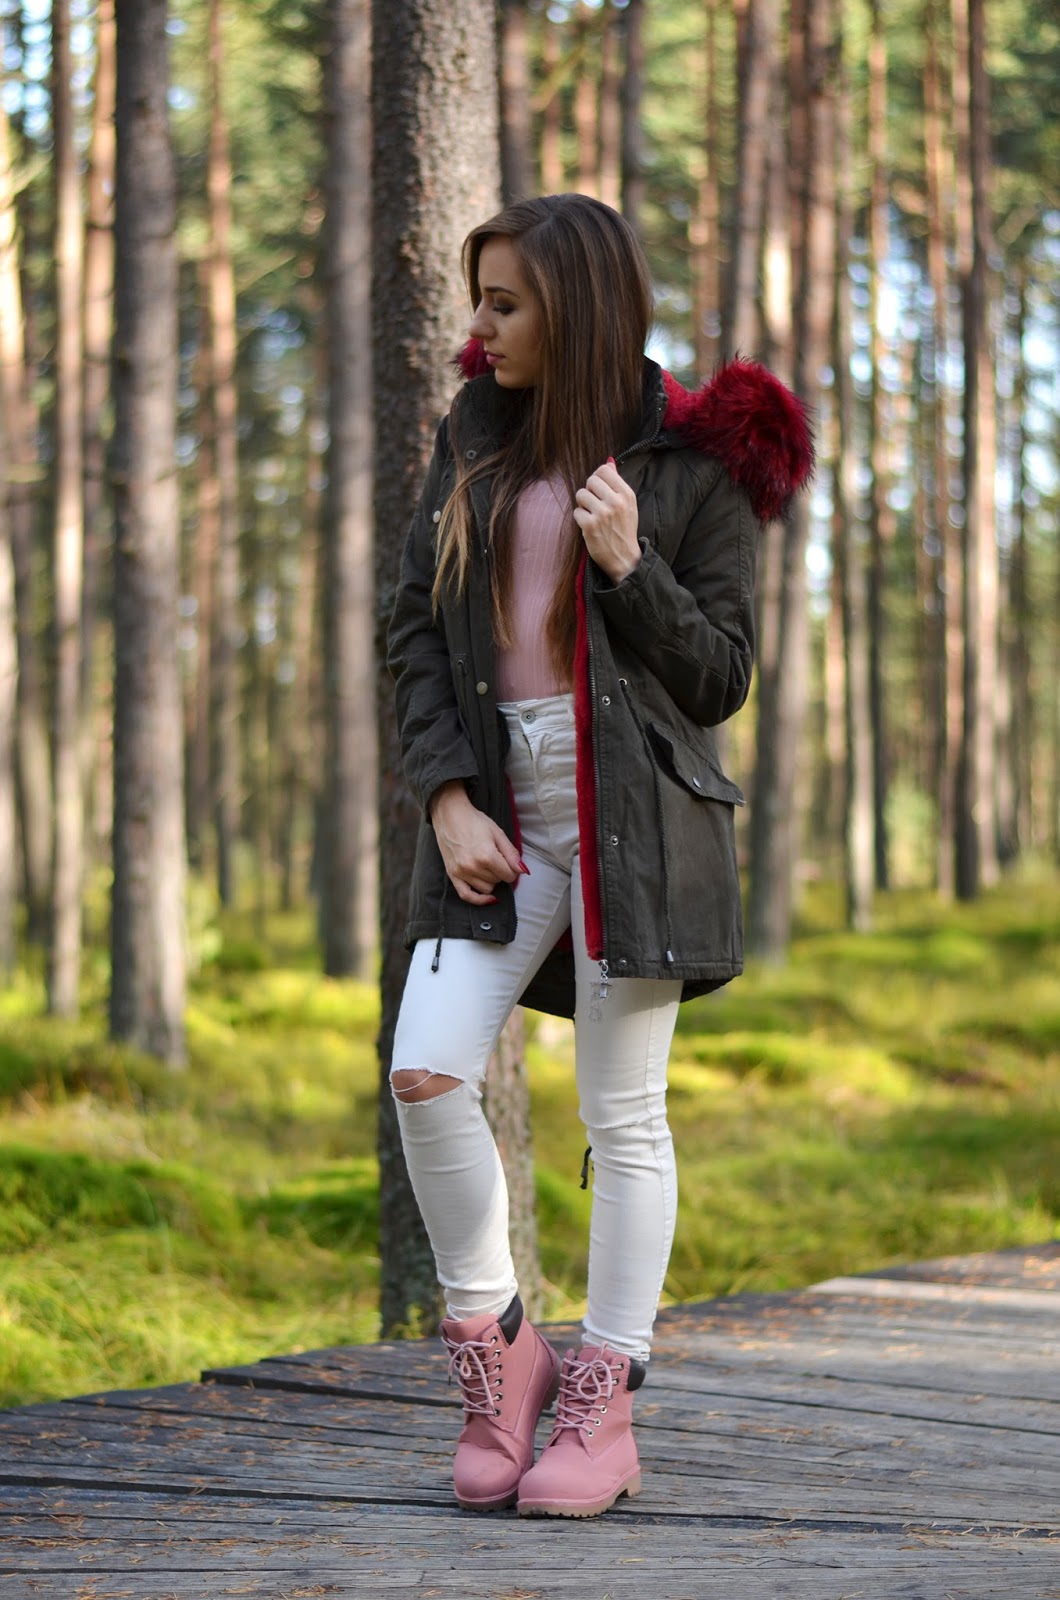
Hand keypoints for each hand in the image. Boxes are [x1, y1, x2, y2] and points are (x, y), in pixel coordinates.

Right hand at [429, 782, 523, 904]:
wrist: (450, 816)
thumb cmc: (475, 821)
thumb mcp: (498, 833)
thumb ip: (512, 854)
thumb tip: (523, 871)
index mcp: (487, 855)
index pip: (509, 875)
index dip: (513, 869)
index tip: (510, 862)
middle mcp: (473, 866)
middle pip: (498, 881)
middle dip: (501, 872)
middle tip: (496, 858)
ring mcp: (461, 872)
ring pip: (486, 888)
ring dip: (491, 880)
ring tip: (487, 866)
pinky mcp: (452, 874)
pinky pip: (466, 895)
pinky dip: (478, 899)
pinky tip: (488, 898)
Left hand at [573, 458, 640, 583]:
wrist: (624, 558)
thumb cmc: (624, 529)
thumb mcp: (628, 504)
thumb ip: (617, 482)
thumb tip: (608, 461)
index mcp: (626, 494)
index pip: (603, 471)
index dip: (597, 479)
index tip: (599, 490)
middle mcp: (616, 502)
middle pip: (590, 481)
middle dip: (589, 492)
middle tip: (595, 505)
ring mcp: (602, 514)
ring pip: (580, 495)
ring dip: (583, 505)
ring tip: (592, 515)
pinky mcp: (590, 526)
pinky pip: (576, 512)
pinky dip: (580, 519)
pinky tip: (589, 526)